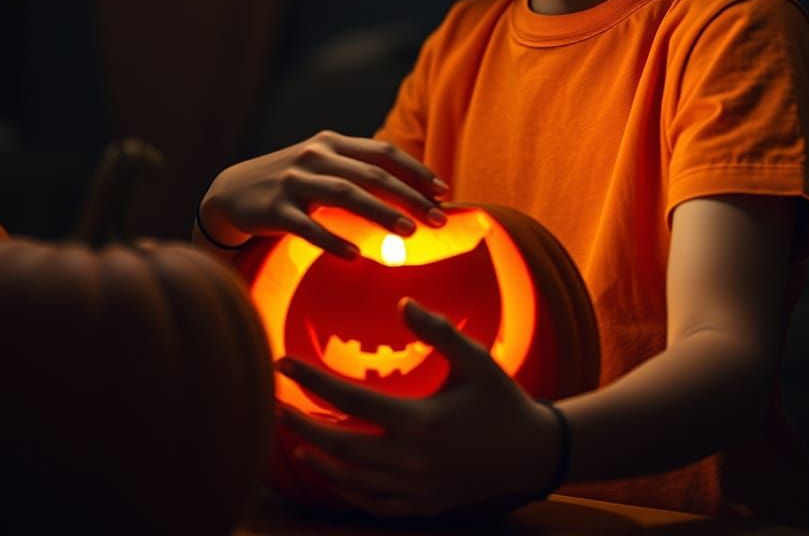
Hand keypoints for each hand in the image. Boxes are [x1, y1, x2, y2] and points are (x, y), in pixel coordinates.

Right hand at [198, 131, 448, 257]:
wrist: (230, 192)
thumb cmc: (290, 182)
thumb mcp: (322, 165)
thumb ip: (357, 169)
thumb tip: (410, 189)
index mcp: (331, 143)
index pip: (383, 152)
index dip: (416, 170)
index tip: (444, 191)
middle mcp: (315, 156)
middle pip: (371, 173)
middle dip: (409, 196)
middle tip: (438, 220)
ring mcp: (294, 181)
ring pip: (345, 194)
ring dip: (380, 212)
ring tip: (409, 233)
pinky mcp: (274, 209)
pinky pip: (308, 226)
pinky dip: (333, 240)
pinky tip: (355, 256)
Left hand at [275, 298, 559, 516]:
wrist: (533, 453)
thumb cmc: (502, 399)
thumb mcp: (475, 358)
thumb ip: (437, 330)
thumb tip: (402, 302)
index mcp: (420, 422)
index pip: (349, 400)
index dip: (311, 381)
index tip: (284, 364)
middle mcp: (412, 461)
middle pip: (339, 447)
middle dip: (302, 426)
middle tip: (275, 405)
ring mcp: (416, 489)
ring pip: (351, 481)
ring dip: (319, 461)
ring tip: (295, 439)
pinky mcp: (423, 505)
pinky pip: (373, 504)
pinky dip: (346, 491)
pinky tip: (332, 474)